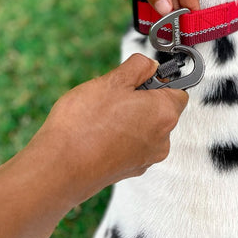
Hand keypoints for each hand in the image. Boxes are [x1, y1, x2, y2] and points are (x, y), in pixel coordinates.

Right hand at [0, 54, 187, 237]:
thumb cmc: (86, 123)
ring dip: (129, 117)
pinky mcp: (129, 171)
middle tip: (113, 94)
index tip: (140, 77)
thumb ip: (139, 67)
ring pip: (144, 127)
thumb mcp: (113, 80)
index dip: (160, 80)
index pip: (178, 91)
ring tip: (101, 115)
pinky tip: (97, 132)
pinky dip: (120, 135)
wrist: (58, 169)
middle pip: (161, 109)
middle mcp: (162, 140)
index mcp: (164, 114)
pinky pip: (131, 144)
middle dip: (141, 98)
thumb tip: (151, 66)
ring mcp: (146, 158)